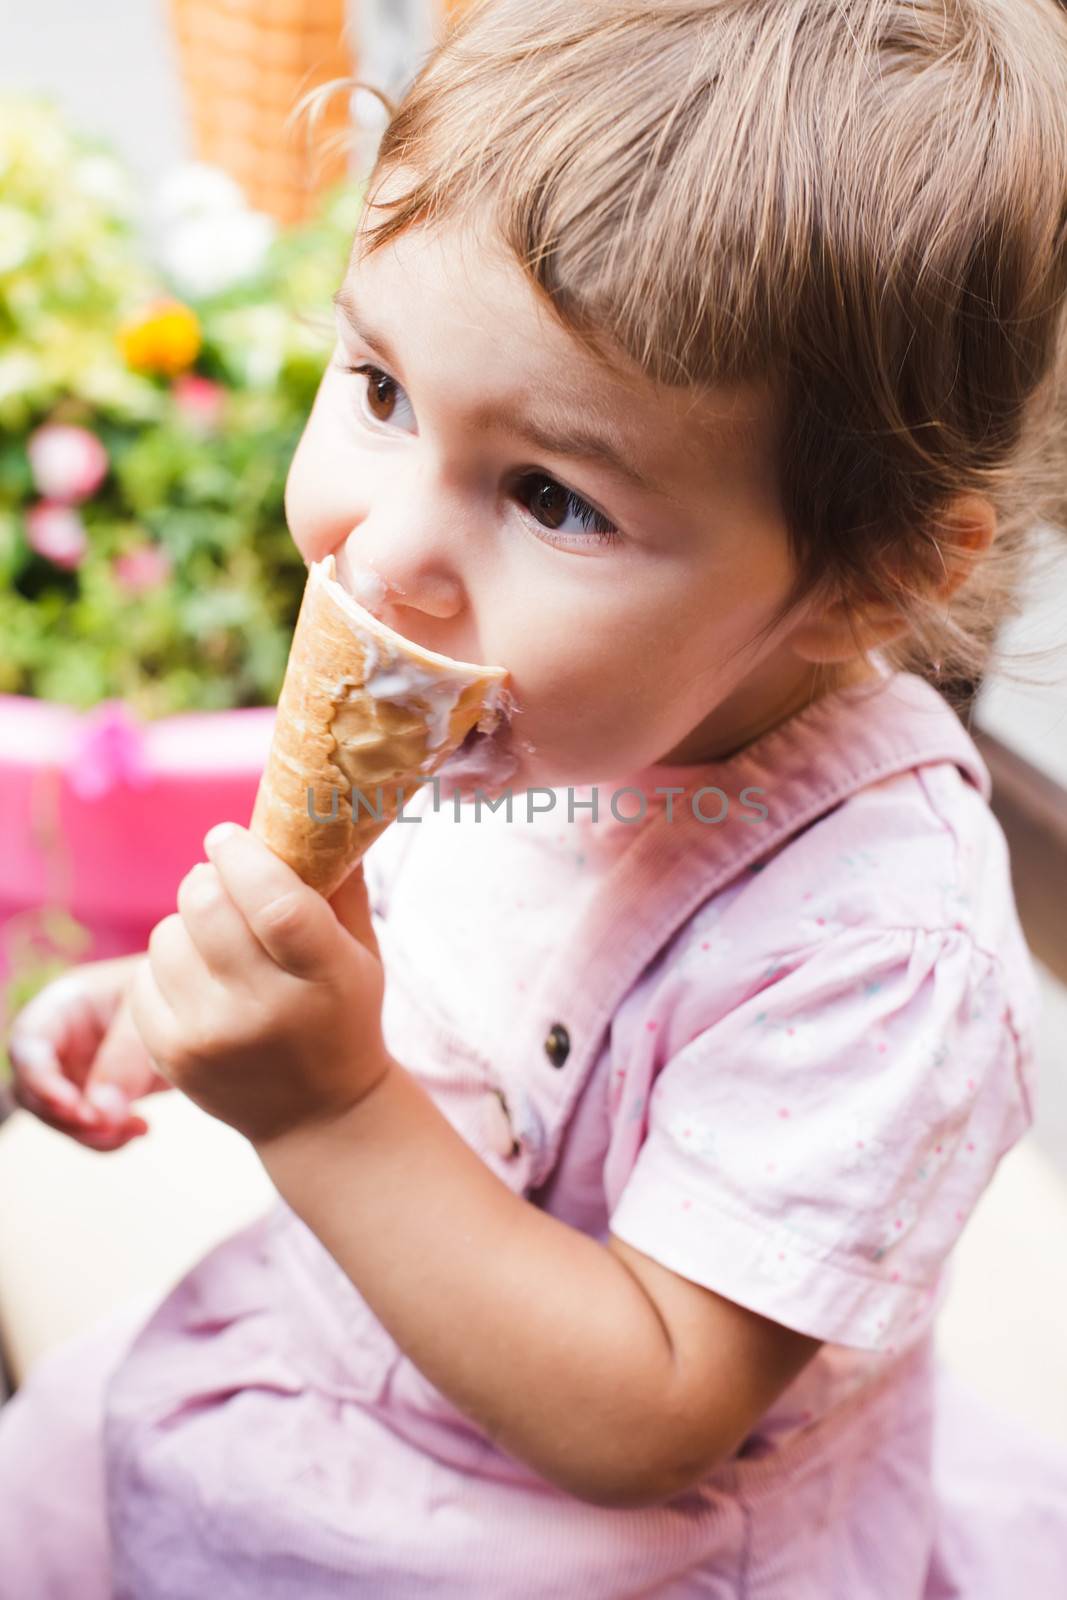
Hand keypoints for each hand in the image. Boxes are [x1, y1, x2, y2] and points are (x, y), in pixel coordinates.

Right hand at [6, 954, 170, 1150]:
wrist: (204, 1008)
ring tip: (135, 1128)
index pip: (28, 1045)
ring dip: (90, 1133)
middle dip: (67, 1117)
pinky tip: (142, 1128)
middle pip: (34, 1088)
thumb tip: (100, 1114)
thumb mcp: (152, 1014)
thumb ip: (125, 1057)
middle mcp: (61, 1039)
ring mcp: (75, 1067)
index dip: (42, 1081)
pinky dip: (109, 1135)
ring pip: (58, 1115)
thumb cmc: (175, 992)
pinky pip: (87, 1125)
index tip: (78, 1109)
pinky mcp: (94, 1091)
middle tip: (111, 1128)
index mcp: (66, 1004)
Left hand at [128, 823, 391, 1148]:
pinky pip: (144, 975)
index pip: (273, 901)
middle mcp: (266, 1010)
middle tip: (224, 883)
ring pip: (167, 935)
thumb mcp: (361, 950)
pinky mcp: (171, 1056)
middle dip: (208, 878)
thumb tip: (317, 806)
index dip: (242, 856)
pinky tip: (199, 982)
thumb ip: (338, 882)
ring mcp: (212, 1037)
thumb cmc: (342, 1012)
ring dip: (188, 925)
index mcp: (324, 975)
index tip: (228, 836)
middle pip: (205, 906)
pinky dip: (168, 967)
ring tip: (218, 944)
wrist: (319, 1114)